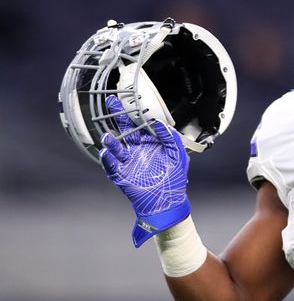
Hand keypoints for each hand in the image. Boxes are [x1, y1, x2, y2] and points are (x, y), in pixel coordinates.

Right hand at [99, 95, 189, 246]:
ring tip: (107, 137)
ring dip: (110, 142)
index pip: (141, 124)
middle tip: (111, 102)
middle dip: (118, 116)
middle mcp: (136, 150)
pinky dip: (108, 159)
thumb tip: (161, 124)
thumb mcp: (178, 156)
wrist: (167, 201)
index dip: (135, 112)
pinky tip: (107, 153)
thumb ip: (172, 139)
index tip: (130, 99)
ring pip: (116, 148)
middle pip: (125, 129)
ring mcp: (127, 162)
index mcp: (150, 143)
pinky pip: (111, 166)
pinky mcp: (121, 175)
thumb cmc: (174, 179)